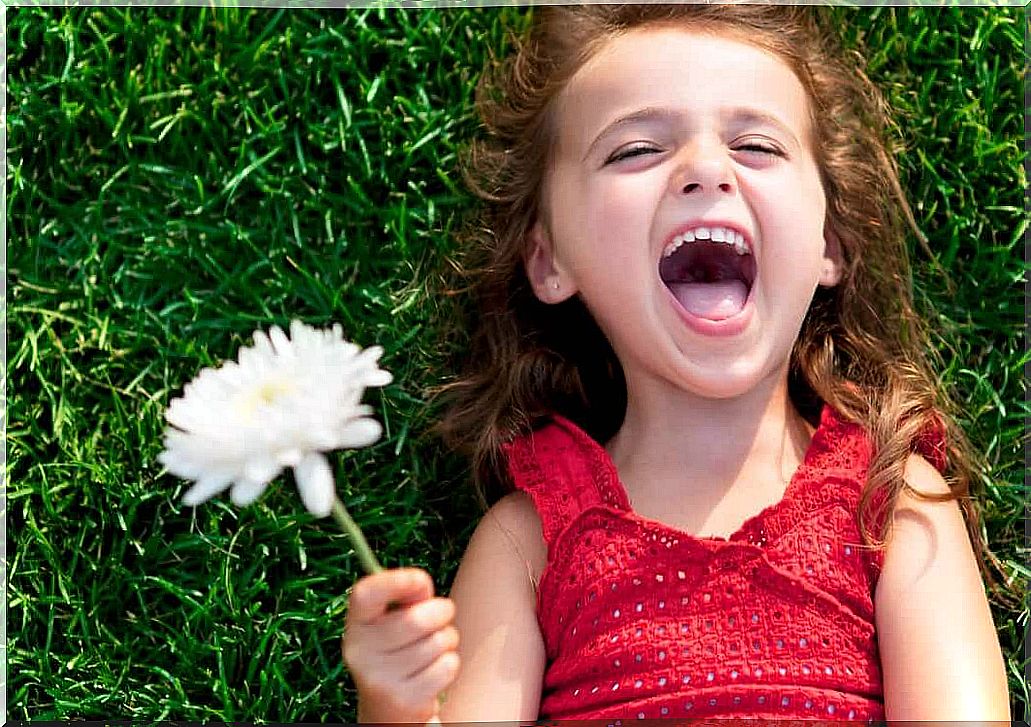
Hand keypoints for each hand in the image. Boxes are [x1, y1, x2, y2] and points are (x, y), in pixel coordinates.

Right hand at [343, 567, 460, 723]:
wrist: (387, 708)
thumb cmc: (399, 650)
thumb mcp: (393, 622)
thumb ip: (407, 599)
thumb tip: (421, 585)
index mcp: (357, 625)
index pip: (365, 595)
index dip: (395, 581)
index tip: (420, 579)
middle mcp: (362, 652)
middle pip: (416, 619)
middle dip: (441, 611)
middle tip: (442, 614)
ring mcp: (381, 679)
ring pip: (437, 642)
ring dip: (447, 640)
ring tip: (433, 648)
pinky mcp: (405, 700)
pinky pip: (447, 666)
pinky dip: (449, 664)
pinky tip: (433, 671)